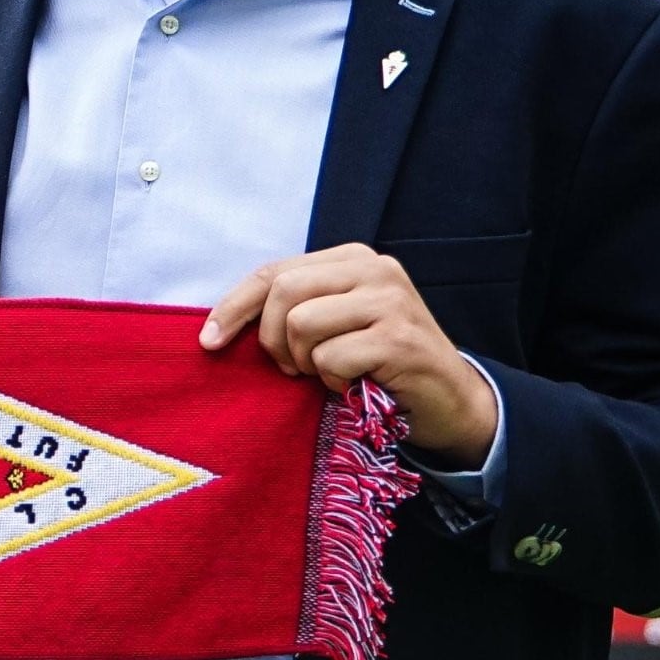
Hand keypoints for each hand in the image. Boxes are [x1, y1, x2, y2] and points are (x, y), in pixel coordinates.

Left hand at [198, 244, 498, 466]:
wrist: (450, 401)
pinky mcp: (398, 338)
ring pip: (302, 324)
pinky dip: (333, 381)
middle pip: (283, 292)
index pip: (274, 272)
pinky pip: (330, 358)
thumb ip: (294, 310)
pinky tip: (356, 385)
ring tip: (331, 374)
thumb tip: (222, 325)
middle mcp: (374, 268)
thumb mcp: (335, 325)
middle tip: (292, 368)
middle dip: (272, 339)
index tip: (209, 341)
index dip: (233, 306)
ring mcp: (389, 300)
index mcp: (352, 259)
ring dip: (306, 362)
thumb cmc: (380, 365)